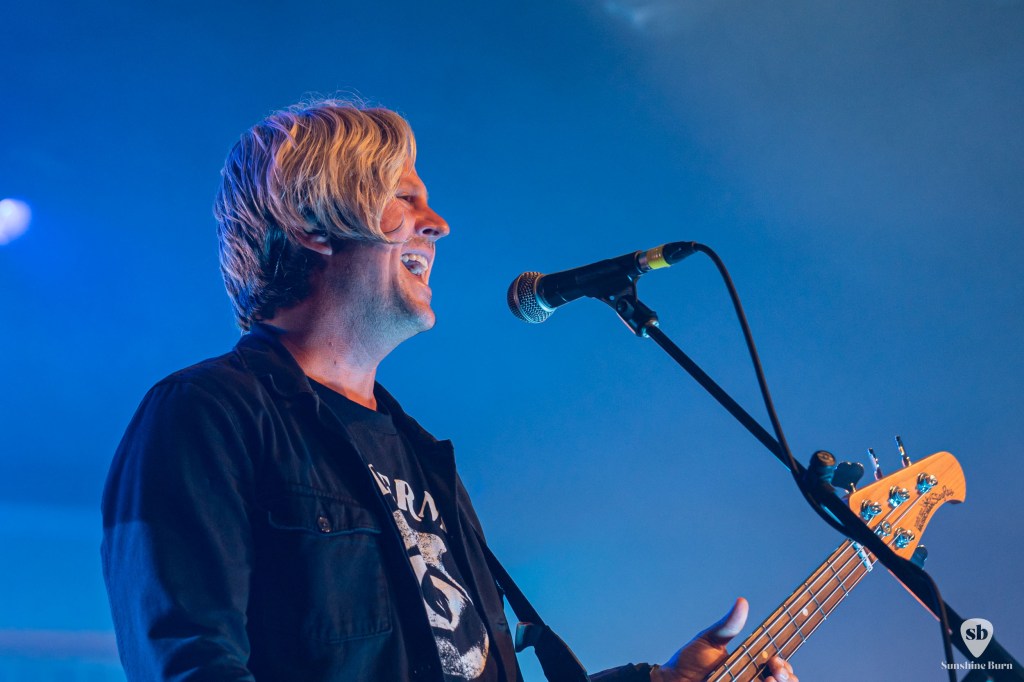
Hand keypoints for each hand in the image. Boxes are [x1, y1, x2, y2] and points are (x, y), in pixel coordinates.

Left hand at [650, 597, 796, 681]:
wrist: (674, 679)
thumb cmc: (691, 659)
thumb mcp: (712, 639)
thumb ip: (729, 625)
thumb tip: (742, 602)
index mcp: (750, 664)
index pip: (778, 666)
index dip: (783, 665)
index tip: (776, 660)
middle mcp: (752, 679)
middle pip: (784, 680)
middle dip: (787, 676)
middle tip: (776, 670)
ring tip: (770, 680)